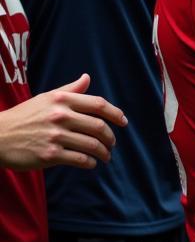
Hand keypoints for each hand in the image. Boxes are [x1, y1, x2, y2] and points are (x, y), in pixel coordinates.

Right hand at [0, 73, 126, 170]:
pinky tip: (91, 163)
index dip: (116, 114)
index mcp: (62, 100)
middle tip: (112, 143)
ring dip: (104, 152)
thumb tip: (87, 78)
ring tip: (105, 156)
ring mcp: (55, 136)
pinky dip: (90, 163)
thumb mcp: (45, 98)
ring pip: (92, 145)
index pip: (99, 104)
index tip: (124, 122)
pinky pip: (79, 159)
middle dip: (110, 137)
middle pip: (99, 126)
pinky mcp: (49, 155)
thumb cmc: (23, 116)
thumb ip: (69, 90)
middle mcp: (61, 116)